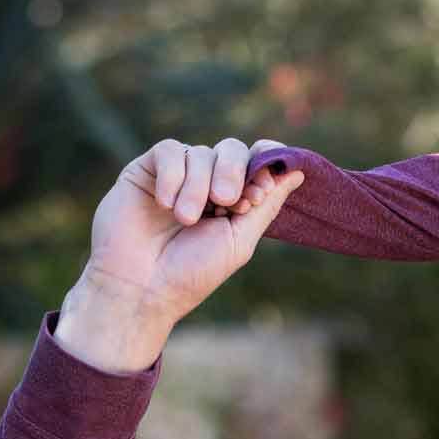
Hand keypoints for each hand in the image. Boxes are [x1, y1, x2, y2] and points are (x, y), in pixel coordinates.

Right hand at [54, 138, 302, 372]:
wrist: (140, 288)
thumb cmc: (191, 273)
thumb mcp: (239, 240)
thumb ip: (266, 205)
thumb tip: (298, 172)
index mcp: (232, 199)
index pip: (255, 162)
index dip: (262, 167)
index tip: (258, 193)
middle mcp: (205, 183)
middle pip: (231, 149)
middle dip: (233, 171)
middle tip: (224, 201)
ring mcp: (175, 176)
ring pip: (200, 152)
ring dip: (199, 186)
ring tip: (186, 219)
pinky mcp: (145, 171)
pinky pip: (169, 151)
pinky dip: (173, 175)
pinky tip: (166, 205)